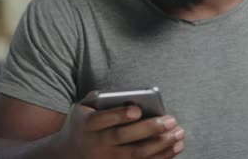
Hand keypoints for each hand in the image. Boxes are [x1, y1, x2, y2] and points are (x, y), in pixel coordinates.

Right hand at [53, 100, 184, 158]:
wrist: (68, 154)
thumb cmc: (82, 125)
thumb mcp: (81, 108)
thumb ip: (95, 98)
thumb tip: (117, 95)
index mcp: (88, 125)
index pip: (103, 120)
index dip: (119, 115)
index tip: (137, 109)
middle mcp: (97, 144)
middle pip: (124, 138)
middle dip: (149, 129)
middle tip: (171, 120)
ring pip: (136, 154)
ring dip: (161, 145)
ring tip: (179, 133)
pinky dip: (161, 157)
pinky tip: (176, 147)